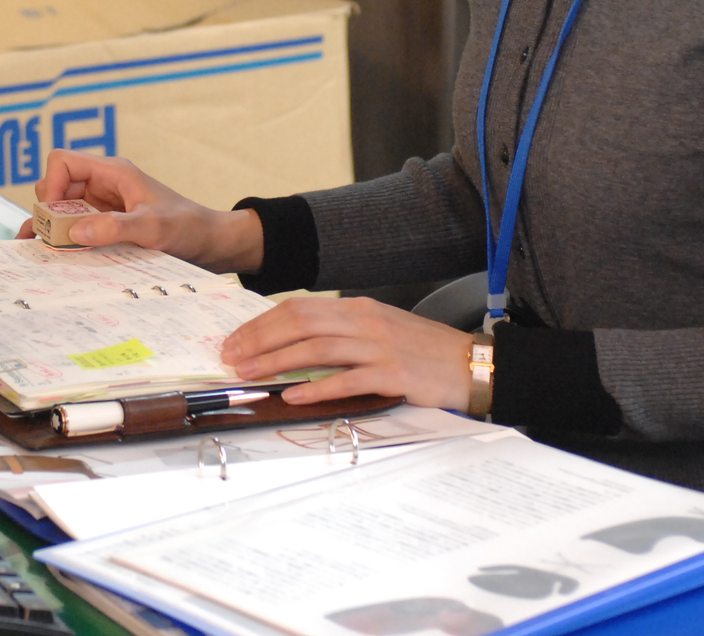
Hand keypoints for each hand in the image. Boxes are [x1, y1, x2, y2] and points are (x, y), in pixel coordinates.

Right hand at [10, 150, 264, 272]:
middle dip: (49, 211)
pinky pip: (78, 227)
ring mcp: (105, 205)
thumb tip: (76, 232)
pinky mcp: (109, 225)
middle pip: (57, 186)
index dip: (51, 185)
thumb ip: (115, 227)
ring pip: (64, 209)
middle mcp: (105, 185)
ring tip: (45, 251)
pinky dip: (67, 239)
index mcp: (113, 172)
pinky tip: (61, 256)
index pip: (63, 162)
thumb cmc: (189, 227)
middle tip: (52, 240)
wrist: (213, 244)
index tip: (58, 216)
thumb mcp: (153, 227)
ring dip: (54, 228)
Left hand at [221, 297, 475, 410]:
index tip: (236, 340)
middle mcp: (365, 321)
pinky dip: (314, 387)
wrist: (472, 364)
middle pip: (299, 323)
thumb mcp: (380, 331)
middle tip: (231, 357)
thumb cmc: (424, 351)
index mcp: (358, 309)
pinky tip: (291, 395)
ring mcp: (379, 346)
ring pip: (315, 348)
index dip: (262, 323)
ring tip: (248, 374)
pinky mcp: (392, 374)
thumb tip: (295, 345)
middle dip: (259, 339)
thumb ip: (342, 334)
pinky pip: (346, 380)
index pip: (298, 308)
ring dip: (275, 361)